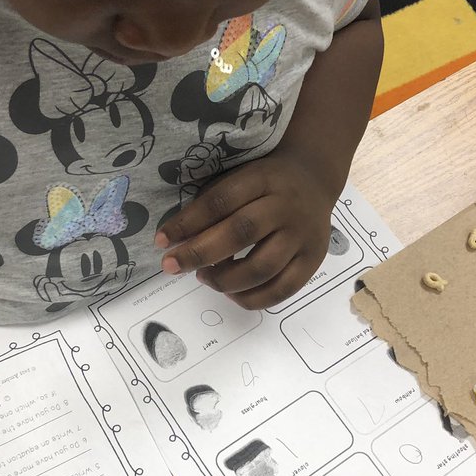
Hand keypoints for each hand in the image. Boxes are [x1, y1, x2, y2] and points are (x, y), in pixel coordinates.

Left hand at [155, 147, 335, 308]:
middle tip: (172, 265)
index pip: (219, 201)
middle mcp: (285, 206)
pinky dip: (251, 298)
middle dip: (199, 254)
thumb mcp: (240, 177)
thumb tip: (176, 241)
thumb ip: (212, 203)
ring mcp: (303, 236)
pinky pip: (281, 290)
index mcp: (262, 179)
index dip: (187, 223)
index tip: (161, 240)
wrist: (314, 179)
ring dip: (224, 280)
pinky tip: (232, 293)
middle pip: (240, 234)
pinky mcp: (313, 260)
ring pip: (261, 268)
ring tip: (204, 277)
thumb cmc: (264, 181)